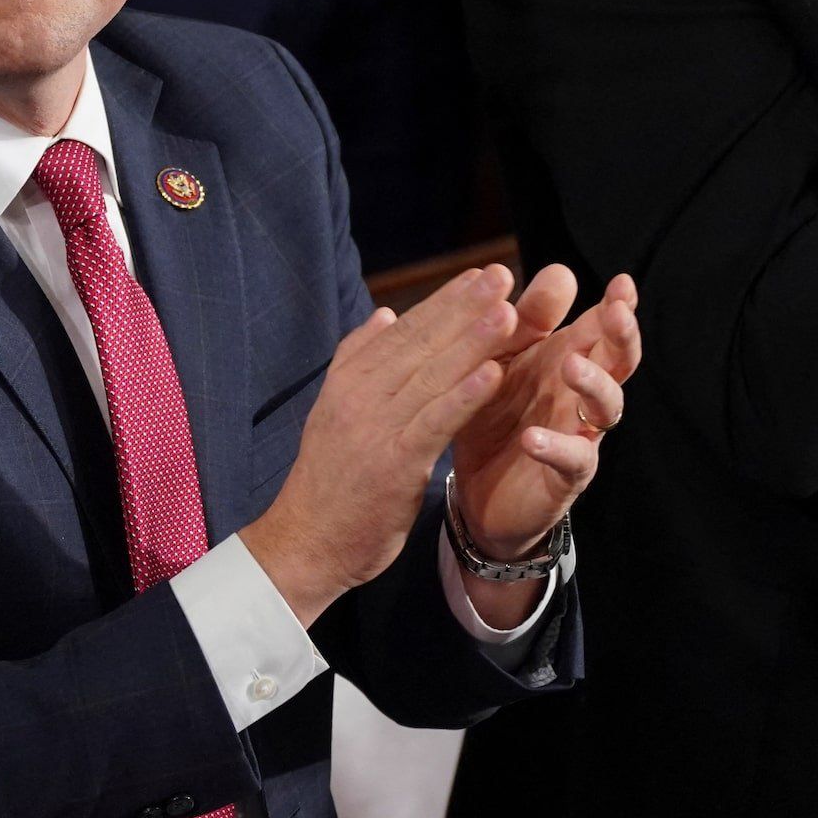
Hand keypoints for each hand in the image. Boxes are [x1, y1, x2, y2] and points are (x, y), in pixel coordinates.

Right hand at [240, 264, 521, 627]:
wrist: (307, 542)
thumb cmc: (329, 480)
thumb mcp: (335, 411)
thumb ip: (358, 360)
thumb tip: (385, 313)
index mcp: (348, 381)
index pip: (403, 331)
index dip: (444, 302)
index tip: (479, 276)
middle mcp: (359, 396)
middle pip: (420, 344)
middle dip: (464, 308)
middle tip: (502, 276)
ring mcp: (375, 428)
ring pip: (432, 376)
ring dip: (473, 342)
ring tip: (509, 312)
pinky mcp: (394, 463)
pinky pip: (435, 422)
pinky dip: (464, 396)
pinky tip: (494, 374)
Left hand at [449, 267, 639, 560]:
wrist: (475, 492)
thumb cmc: (495, 414)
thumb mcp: (503, 359)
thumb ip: (527, 320)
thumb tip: (560, 271)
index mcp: (568, 358)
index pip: (603, 328)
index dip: (618, 306)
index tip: (622, 283)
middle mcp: (582, 395)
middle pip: (618, 361)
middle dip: (622, 335)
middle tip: (616, 312)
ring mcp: (580, 435)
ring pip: (607, 406)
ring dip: (592, 382)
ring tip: (570, 365)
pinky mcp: (564, 478)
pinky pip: (572, 460)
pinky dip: (555, 446)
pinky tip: (533, 437)